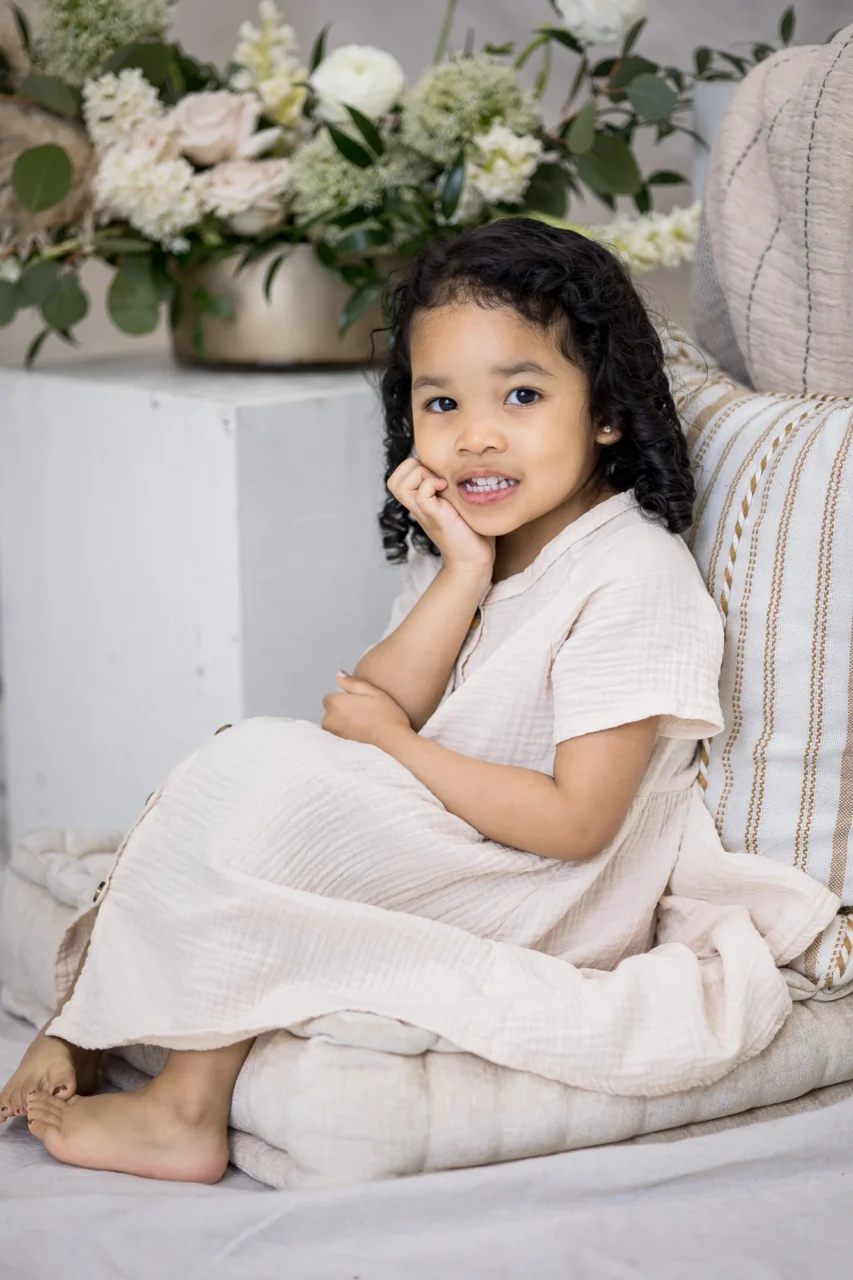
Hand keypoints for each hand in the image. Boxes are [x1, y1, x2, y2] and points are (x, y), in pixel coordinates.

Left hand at [322, 672, 411, 749]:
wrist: (393, 739)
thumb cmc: (387, 716)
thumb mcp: (374, 692)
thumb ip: (353, 683)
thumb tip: (339, 674)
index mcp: (336, 703)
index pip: (331, 696)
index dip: (346, 698)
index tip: (360, 702)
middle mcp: (330, 719)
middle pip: (332, 709)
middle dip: (343, 709)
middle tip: (364, 711)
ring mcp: (333, 732)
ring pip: (334, 721)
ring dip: (343, 720)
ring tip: (364, 722)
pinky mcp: (339, 743)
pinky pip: (338, 732)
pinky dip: (346, 731)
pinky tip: (362, 730)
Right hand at [388, 458, 494, 577]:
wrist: (474, 560)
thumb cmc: (471, 532)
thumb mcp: (457, 503)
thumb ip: (450, 488)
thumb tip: (459, 466)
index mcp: (420, 503)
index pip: (398, 478)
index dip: (412, 467)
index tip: (436, 473)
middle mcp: (417, 507)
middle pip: (393, 481)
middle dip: (413, 468)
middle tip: (436, 477)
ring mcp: (424, 513)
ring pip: (399, 485)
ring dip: (420, 475)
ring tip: (439, 483)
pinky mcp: (436, 518)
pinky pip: (421, 495)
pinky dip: (431, 485)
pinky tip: (446, 488)